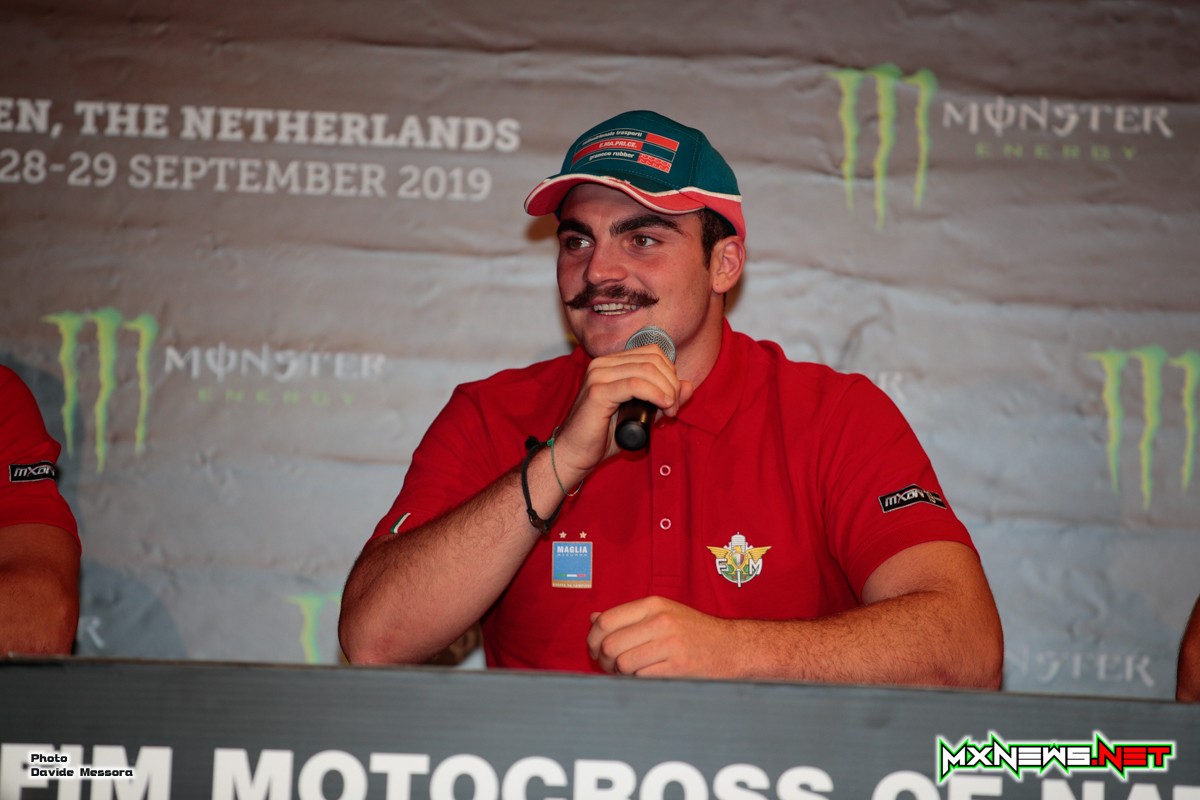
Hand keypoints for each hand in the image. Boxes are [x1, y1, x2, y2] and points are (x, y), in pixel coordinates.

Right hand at [551, 345, 693, 483]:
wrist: (574, 455)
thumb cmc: (603, 437)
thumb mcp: (641, 415)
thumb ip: (663, 399)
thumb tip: (689, 385)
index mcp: (611, 364)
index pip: (652, 353)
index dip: (671, 373)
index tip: (673, 400)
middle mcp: (602, 364)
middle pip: (653, 359)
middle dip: (672, 383)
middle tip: (673, 408)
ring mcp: (598, 375)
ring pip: (647, 369)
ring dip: (667, 391)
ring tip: (669, 412)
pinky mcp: (597, 392)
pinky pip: (635, 384)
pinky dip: (655, 394)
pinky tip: (663, 405)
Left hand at [587, 596, 735, 677]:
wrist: (732, 647)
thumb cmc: (693, 631)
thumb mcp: (663, 612)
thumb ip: (628, 615)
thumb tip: (593, 618)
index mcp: (654, 604)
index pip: (606, 620)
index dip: (593, 639)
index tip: (594, 649)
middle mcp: (661, 621)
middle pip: (610, 644)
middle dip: (603, 660)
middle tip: (608, 666)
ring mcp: (671, 644)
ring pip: (623, 663)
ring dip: (618, 674)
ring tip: (626, 673)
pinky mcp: (679, 667)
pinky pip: (641, 678)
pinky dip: (636, 682)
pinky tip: (643, 678)